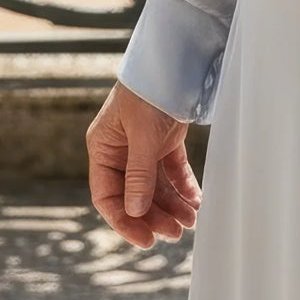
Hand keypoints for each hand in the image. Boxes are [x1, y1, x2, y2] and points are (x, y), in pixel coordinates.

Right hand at [87, 80, 200, 247]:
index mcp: (103, 148)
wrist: (175, 59)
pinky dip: (184, 187)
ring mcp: (143, 146)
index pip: (107, 196)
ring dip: (172, 205)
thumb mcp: (142, 135)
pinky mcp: (165, 141)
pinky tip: (196, 201)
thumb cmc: (149, 92)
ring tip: (191, 220)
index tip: (145, 239)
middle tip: (176, 232)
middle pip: (134, 195)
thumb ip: (139, 174)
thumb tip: (135, 212)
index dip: (124, 221)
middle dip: (155, 215)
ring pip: (155, 186)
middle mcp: (120, 151)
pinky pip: (173, 171)